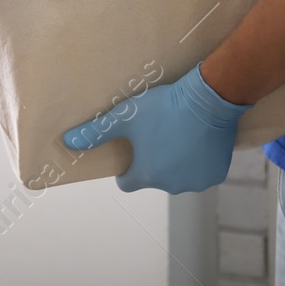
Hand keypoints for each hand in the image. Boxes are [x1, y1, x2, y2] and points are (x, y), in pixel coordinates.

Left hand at [60, 63, 249, 192]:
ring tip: (180, 135)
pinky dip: (199, 161)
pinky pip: (202, 172)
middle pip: (156, 177)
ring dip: (178, 162)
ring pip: (180, 175)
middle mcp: (171, 185)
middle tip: (160, 134)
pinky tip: (198, 140)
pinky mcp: (216, 175)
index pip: (128, 182)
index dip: (128, 167)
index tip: (134, 150)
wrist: (207, 99)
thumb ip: (97, 132)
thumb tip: (68, 142)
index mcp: (147, 175)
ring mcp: (195, 182)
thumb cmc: (164, 107)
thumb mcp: (126, 115)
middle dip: (155, 161)